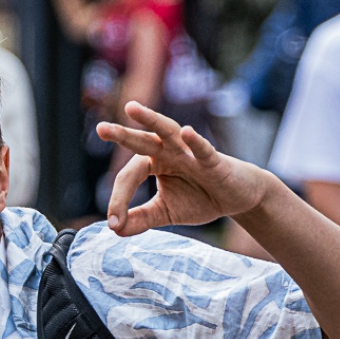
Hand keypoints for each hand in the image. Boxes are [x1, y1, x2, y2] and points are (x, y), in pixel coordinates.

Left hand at [98, 102, 278, 233]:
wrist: (238, 198)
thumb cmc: (200, 197)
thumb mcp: (165, 212)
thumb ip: (140, 219)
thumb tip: (114, 230)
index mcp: (154, 162)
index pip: (129, 176)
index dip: (119, 199)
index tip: (114, 222)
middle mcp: (169, 152)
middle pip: (142, 141)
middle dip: (122, 134)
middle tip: (101, 129)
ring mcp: (191, 153)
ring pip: (168, 132)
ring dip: (151, 120)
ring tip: (131, 109)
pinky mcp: (215, 162)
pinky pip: (204, 150)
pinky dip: (196, 142)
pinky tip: (188, 132)